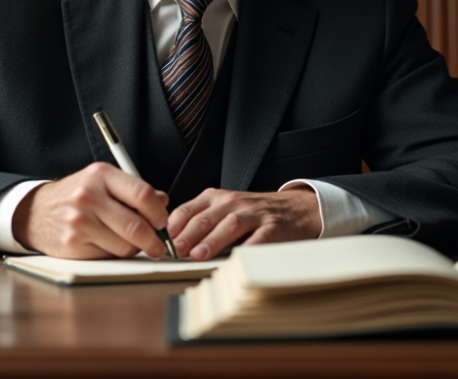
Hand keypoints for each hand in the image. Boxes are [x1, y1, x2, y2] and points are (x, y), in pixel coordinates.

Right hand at [11, 162, 169, 259]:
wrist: (35, 211)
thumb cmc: (75, 195)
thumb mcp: (102, 181)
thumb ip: (134, 190)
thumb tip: (163, 202)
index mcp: (100, 175)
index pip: (142, 195)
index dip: (159, 213)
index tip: (162, 221)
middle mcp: (88, 196)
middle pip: (136, 226)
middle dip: (154, 240)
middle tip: (158, 244)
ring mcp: (79, 222)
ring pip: (125, 246)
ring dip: (135, 248)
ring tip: (130, 242)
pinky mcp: (73, 244)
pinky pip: (108, 256)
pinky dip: (115, 254)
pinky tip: (109, 244)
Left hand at [167, 186, 321, 259]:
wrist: (295, 208)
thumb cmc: (253, 214)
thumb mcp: (225, 209)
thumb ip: (202, 221)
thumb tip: (172, 244)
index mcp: (217, 198)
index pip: (189, 210)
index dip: (174, 226)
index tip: (162, 242)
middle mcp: (234, 203)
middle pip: (207, 217)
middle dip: (189, 234)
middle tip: (177, 250)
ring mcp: (255, 214)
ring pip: (230, 224)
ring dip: (212, 240)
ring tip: (198, 255)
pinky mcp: (274, 227)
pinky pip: (259, 238)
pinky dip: (247, 248)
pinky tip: (236, 259)